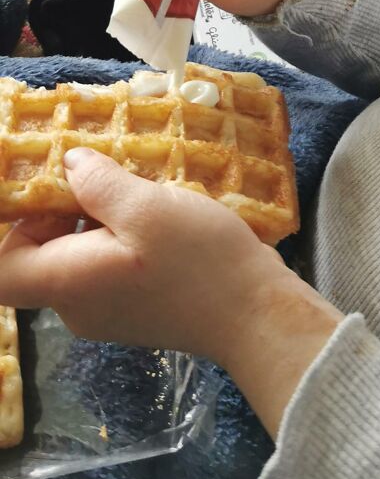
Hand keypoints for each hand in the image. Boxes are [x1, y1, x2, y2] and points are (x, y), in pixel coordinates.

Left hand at [0, 150, 340, 435]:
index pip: (0, 270)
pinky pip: (107, 266)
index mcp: (68, 283)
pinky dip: (118, 234)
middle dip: (58, 209)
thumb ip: (99, 183)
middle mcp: (77, 305)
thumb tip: (69, 164)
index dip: (6, 227)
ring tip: (131, 183)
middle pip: (37, 257)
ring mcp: (107, 311)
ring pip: (76, 257)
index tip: (36, 188)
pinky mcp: (135, 308)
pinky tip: (153, 210)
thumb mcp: (148, 208)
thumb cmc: (200, 262)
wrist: (255, 314)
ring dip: (94, 217)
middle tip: (94, 170)